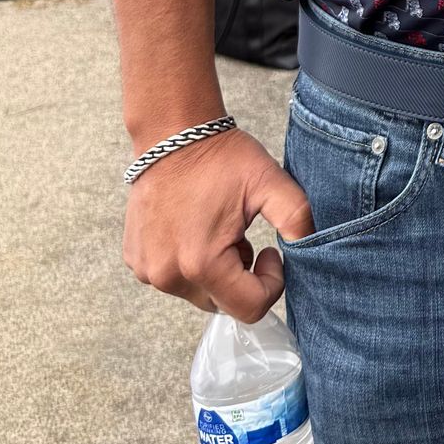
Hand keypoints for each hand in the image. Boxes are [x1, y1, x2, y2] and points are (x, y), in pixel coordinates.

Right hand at [124, 127, 314, 320]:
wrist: (172, 135)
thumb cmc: (220, 158)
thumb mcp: (270, 183)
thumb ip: (298, 218)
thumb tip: (309, 248)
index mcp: (201, 263)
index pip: (249, 309)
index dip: (271, 284)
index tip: (269, 250)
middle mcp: (168, 275)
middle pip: (222, 303)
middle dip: (240, 276)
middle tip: (241, 235)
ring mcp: (147, 270)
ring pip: (198, 292)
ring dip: (215, 270)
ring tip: (218, 229)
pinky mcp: (135, 260)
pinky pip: (173, 278)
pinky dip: (189, 263)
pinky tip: (194, 228)